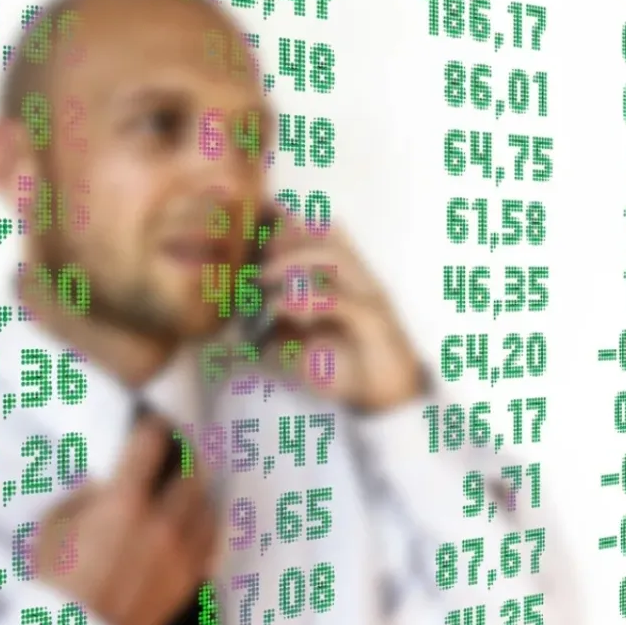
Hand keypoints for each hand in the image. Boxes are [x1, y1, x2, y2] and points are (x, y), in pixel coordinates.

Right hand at [32, 417, 217, 624]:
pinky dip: (206, 521)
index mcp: (123, 503)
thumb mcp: (50, 533)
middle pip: (192, 469)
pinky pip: (212, 538)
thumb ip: (80, 499)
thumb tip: (101, 484)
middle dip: (183, 455)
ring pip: (207, 502)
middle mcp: (161, 521)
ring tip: (188, 483)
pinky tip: (197, 518)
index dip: (152, 426)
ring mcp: (180, 551)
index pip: (151, 443)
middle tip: (176, 451)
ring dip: (198, 489)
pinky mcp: (190, 577)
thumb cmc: (55, 589)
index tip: (151, 422)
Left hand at [257, 209, 423, 411]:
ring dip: (295, 262)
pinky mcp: (375, 323)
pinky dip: (309, 301)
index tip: (257, 228)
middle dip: (288, 237)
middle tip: (254, 255)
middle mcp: (361, 281)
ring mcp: (370, 298)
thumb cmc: (347, 370)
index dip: (292, 223)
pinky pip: (342, 302)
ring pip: (337, 260)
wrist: (387, 400)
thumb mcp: (302, 347)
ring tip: (263, 277)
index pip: (325, 233)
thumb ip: (278, 329)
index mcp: (347, 280)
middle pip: (330, 236)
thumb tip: (238, 325)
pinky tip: (282, 308)